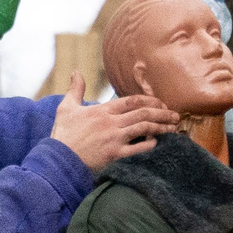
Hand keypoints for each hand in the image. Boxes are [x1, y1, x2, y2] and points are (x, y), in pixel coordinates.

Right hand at [50, 75, 178, 170]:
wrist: (58, 160)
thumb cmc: (63, 135)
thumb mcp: (66, 108)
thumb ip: (75, 89)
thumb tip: (76, 72)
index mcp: (102, 110)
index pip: (131, 101)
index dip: (149, 100)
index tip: (161, 103)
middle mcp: (111, 122)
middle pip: (143, 112)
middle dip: (162, 112)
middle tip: (175, 114)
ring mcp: (114, 139)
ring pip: (144, 127)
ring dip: (161, 126)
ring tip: (173, 127)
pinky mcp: (115, 155)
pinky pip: (138, 148)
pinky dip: (150, 143)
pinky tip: (157, 142)